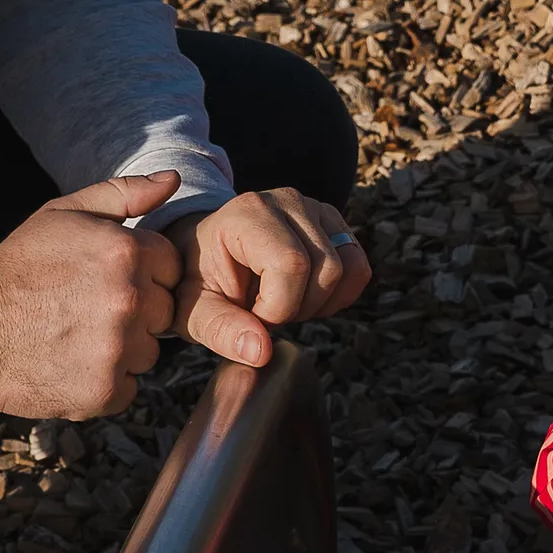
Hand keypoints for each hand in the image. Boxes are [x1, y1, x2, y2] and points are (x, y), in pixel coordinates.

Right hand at [0, 172, 182, 418]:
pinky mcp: (106, 389)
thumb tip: (173, 179)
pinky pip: (130, 387)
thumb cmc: (16, 268)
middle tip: (88, 309)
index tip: (106, 279)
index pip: (171, 267)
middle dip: (137, 312)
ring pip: (150, 352)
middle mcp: (129, 298)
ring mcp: (118, 347)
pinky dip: (107, 382)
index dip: (143, 273)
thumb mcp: (63, 215)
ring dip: (124, 349)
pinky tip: (72, 363)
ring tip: (77, 336)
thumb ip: (123, 195)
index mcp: (125, 251)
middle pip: (165, 312)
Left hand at [164, 188, 371, 366]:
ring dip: (322, 302)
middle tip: (266, 310)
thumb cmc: (196, 279)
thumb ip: (220, 330)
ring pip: (350, 269)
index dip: (278, 306)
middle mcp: (287, 200)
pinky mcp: (335, 223)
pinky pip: (360, 266)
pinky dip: (339, 294)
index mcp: (247, 213)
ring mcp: (316, 209)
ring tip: (286, 301)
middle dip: (300, 308)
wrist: (203, 251)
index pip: (292, 264)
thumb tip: (260, 352)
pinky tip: (306, 295)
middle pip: (328, 269)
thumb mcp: (192, 310)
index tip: (251, 314)